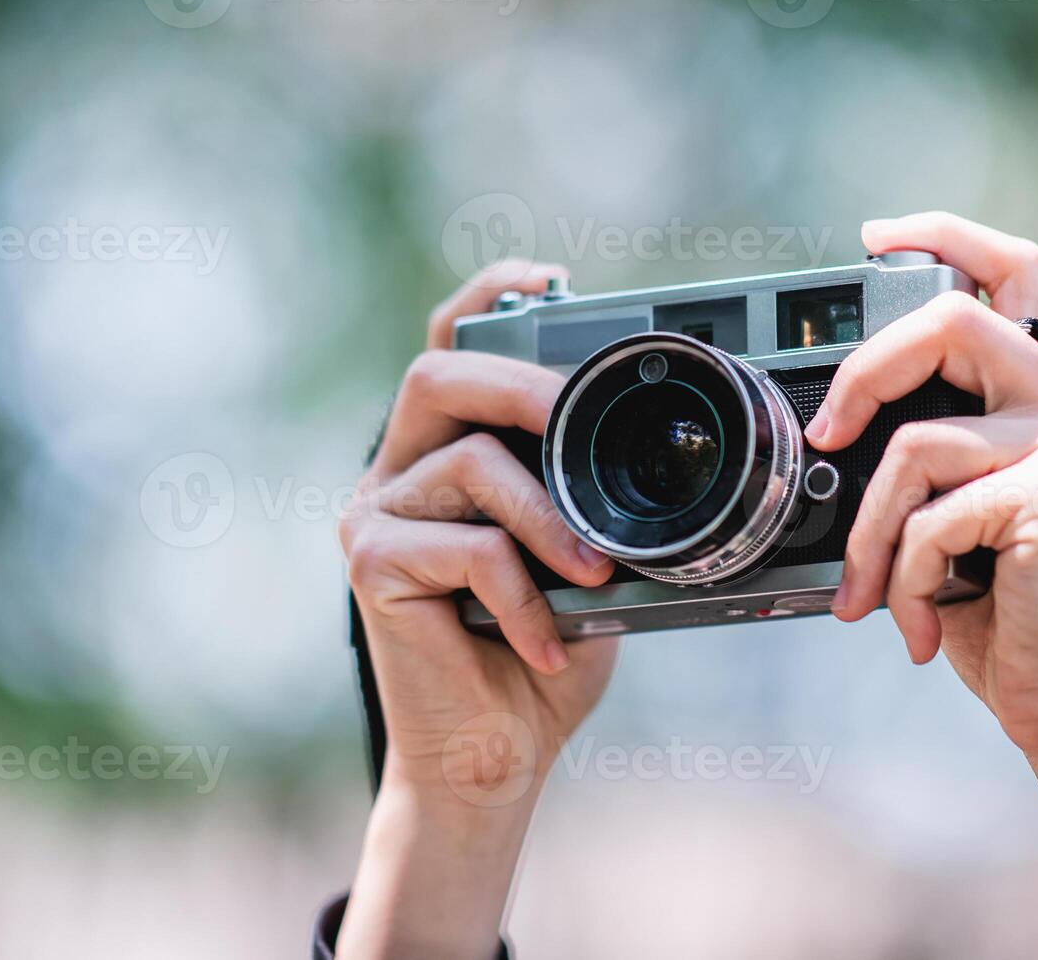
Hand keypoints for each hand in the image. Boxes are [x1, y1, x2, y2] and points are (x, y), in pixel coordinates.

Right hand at [334, 260, 616, 958]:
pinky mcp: (370, 565)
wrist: (491, 758)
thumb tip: (667, 450)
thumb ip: (590, 497)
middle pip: (436, 374)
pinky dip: (524, 595)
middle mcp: (395, 472)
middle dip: (521, 385)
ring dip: (549, 516)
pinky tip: (547, 642)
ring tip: (591, 576)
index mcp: (442, 453)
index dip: (491, 298)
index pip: (450, 347)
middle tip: (578, 423)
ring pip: (468, 461)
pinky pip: (467, 546)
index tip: (552, 279)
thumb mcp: (583, 558)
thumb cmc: (541, 655)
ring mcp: (373, 515)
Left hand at [816, 212, 1037, 911]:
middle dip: (863, 375)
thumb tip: (837, 429)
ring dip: (869, 532)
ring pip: (915, 442)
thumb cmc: (1017, 621)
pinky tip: (922, 627)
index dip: (942, 236)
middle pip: (948, 320)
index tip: (873, 239)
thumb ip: (938, 455)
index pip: (1014, 270)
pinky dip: (900, 581)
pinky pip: (927, 516)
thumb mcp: (969, 517)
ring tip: (870, 593)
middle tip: (825, 439)